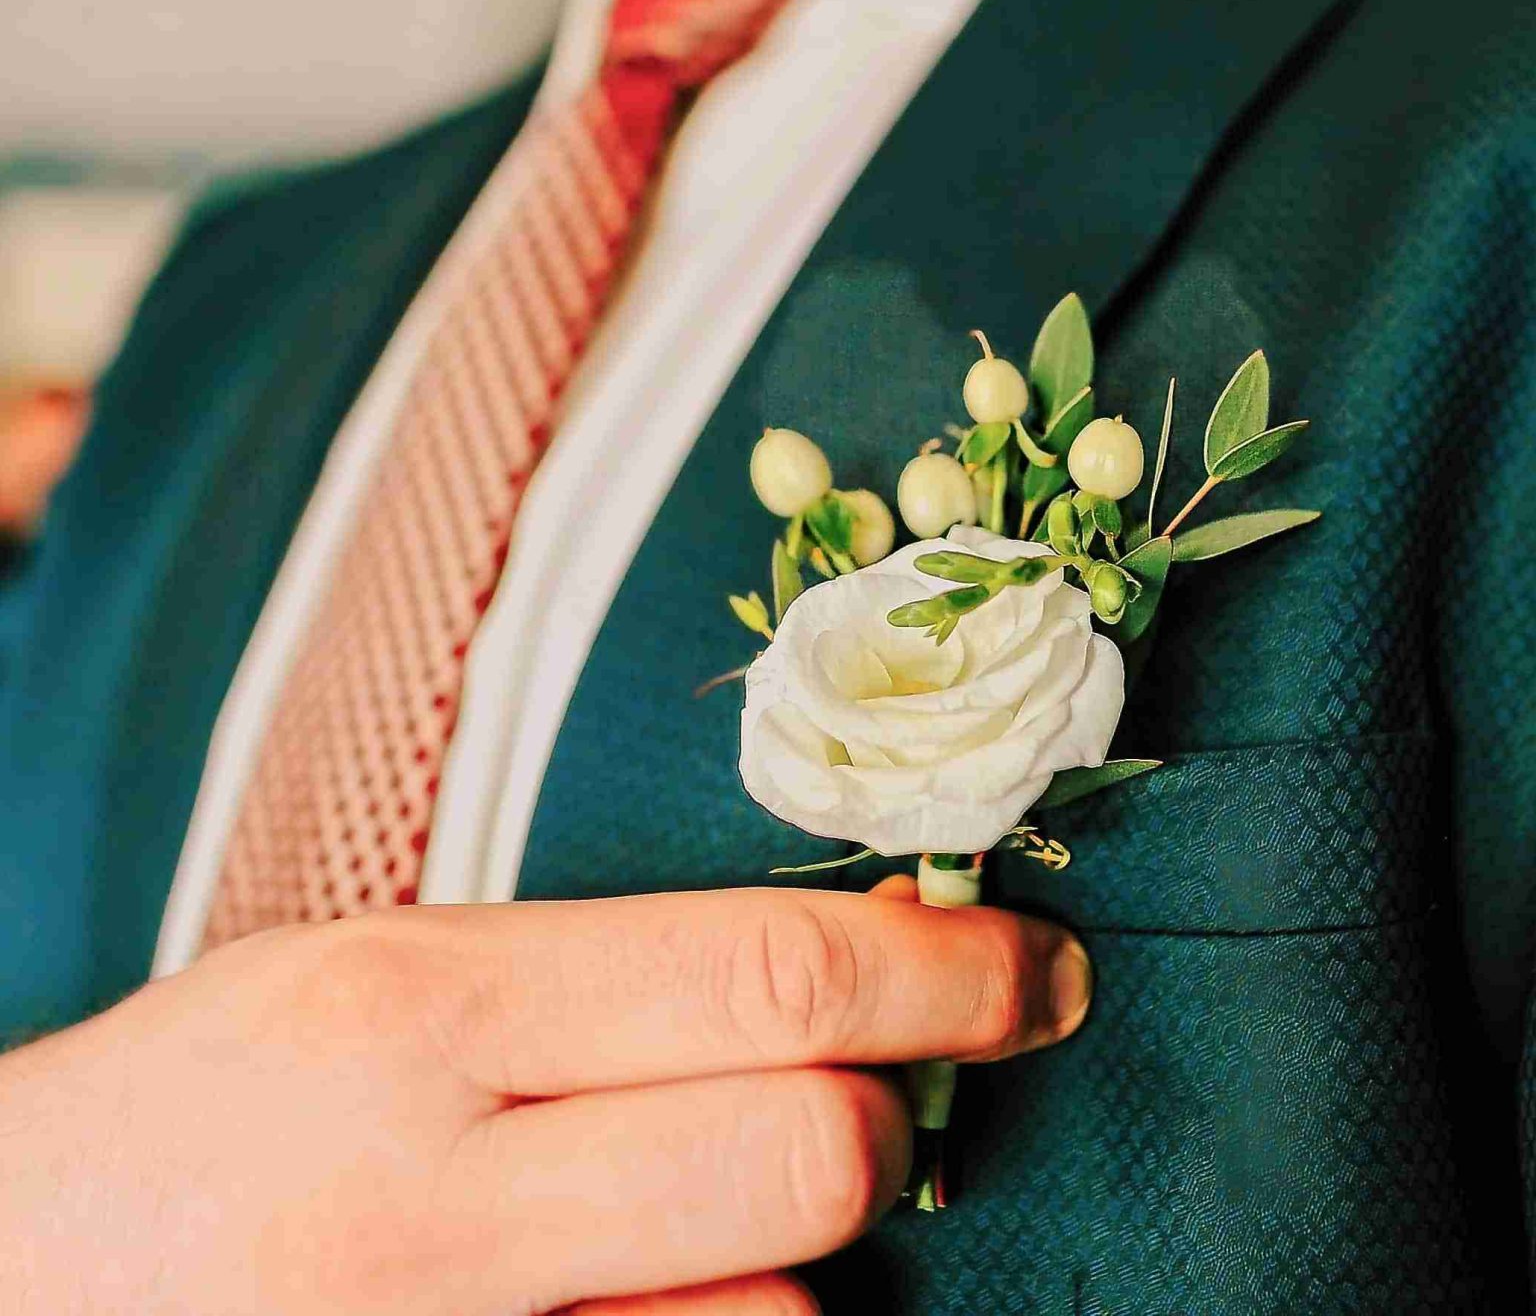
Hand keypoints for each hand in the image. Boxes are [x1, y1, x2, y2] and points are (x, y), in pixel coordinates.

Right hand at [0, 879, 1090, 1314]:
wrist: (7, 1281)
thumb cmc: (201, 1111)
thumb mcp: (365, 983)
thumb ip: (579, 994)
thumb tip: (809, 1002)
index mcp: (421, 1007)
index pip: (763, 976)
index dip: (943, 974)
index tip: (1033, 966)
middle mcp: (437, 1186)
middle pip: (807, 1152)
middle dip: (890, 1125)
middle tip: (877, 1103)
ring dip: (795, 1272)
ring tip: (690, 1225)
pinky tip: (646, 1308)